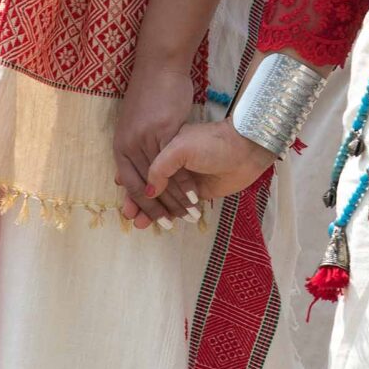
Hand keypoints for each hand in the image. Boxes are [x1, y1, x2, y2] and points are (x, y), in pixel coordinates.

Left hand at [111, 60, 197, 228]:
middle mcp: (128, 146)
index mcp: (120, 147)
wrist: (158, 69)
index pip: (130, 185)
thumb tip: (126, 181)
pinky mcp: (162, 131)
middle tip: (171, 225)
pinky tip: (196, 192)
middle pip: (143, 187)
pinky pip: (175, 164)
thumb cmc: (149, 97)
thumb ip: (133, 154)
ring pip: (160, 179)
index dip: (142, 207)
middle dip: (158, 209)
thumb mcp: (135, 128)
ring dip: (175, 200)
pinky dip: (185, 182)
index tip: (155, 221)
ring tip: (188, 213)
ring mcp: (145, 139)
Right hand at [133, 121, 274, 226]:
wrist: (245, 150)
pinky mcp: (198, 194)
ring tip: (140, 225)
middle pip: (149, 187)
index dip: (131, 185)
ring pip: (163, 199)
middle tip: (130, 218)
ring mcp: (185, 181)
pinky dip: (170, 214)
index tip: (123, 200)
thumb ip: (160, 168)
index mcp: (164, 148)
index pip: (141, 169)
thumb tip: (148, 191)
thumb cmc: (212, 143)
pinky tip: (162, 223)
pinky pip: (179, 206)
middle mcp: (172, 165)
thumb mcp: (180, 148)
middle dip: (138, 202)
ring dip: (151, 211)